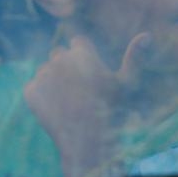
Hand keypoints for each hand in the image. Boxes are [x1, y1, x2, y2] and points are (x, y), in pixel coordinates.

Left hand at [24, 32, 151, 176]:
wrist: (87, 142)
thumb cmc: (111, 110)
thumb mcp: (127, 83)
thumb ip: (134, 57)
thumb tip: (146, 34)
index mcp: (82, 52)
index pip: (77, 42)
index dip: (85, 57)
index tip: (90, 74)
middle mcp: (59, 59)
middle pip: (59, 54)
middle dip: (67, 66)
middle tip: (80, 89)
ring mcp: (42, 75)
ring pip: (46, 71)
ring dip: (53, 80)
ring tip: (69, 101)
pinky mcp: (30, 91)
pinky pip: (34, 87)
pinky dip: (42, 96)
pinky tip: (56, 108)